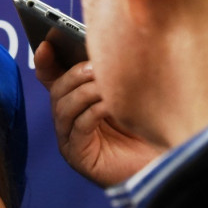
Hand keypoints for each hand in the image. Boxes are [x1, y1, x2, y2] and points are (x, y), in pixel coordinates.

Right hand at [34, 39, 163, 186]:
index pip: (50, 77)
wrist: (162, 164)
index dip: (45, 61)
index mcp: (75, 101)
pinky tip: (110, 104)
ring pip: (64, 106)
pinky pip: (79, 126)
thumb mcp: (126, 94)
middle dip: (74, 74)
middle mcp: (67, 120)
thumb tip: (101, 48)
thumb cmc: (145, 127)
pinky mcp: (77, 155)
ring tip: (106, 84)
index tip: (46, 43)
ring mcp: (69, 138)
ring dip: (85, 91)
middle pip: (57, 90)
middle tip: (96, 66)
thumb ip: (110, 74)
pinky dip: (93, 111)